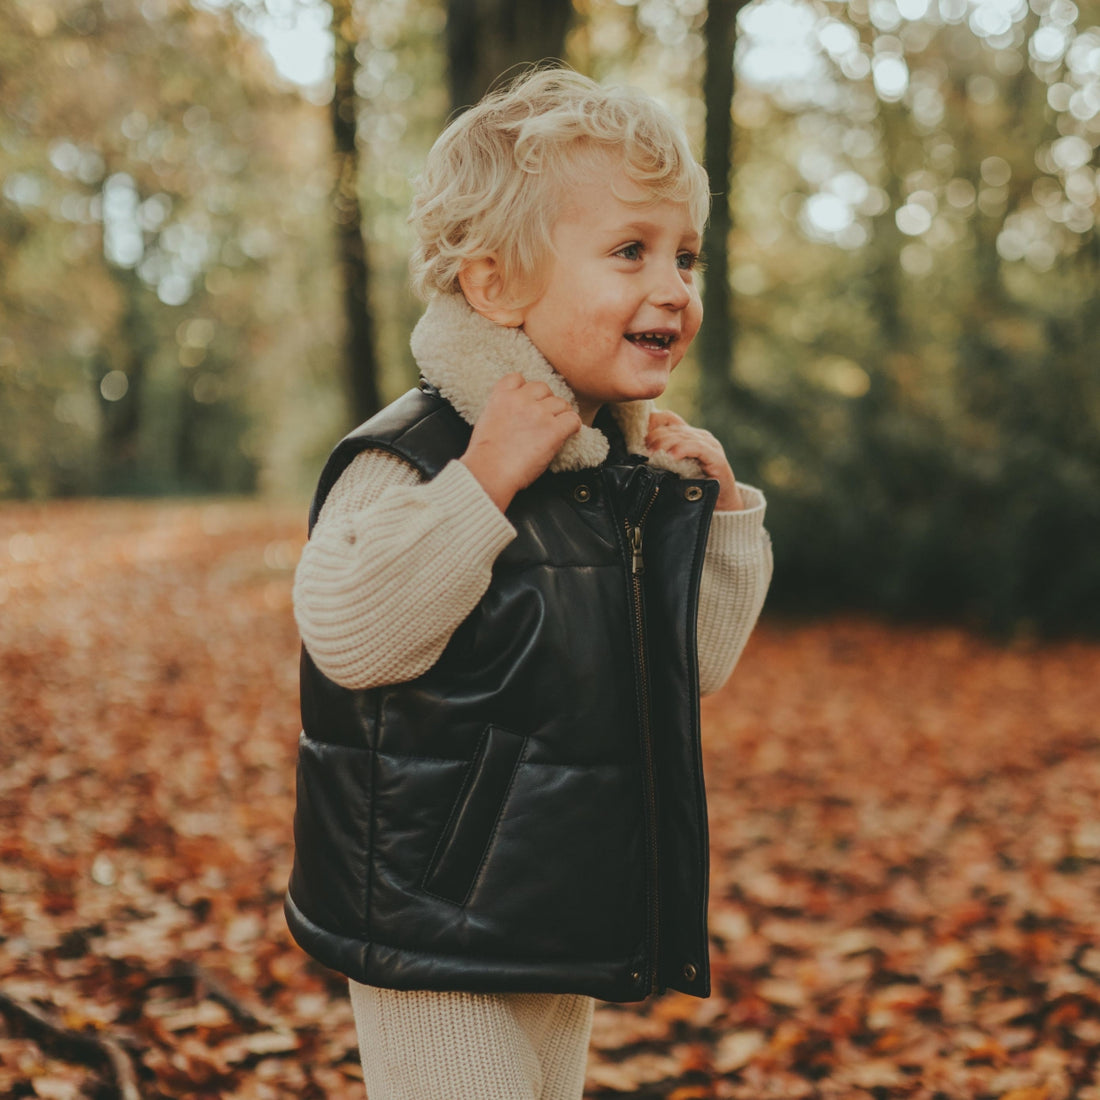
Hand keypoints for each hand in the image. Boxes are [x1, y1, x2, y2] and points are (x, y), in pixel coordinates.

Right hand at [460, 373, 581, 511]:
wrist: (489, 472)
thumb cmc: (485, 456)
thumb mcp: (486, 421)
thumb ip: (501, 410)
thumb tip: (513, 414)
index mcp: (501, 396)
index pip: (518, 378)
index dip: (525, 390)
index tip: (527, 402)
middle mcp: (521, 400)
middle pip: (543, 388)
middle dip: (545, 401)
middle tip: (544, 418)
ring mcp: (539, 413)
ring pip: (561, 402)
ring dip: (560, 414)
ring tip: (556, 428)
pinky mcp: (553, 430)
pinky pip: (573, 419)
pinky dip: (572, 426)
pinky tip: (567, 434)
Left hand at [645, 410, 744, 510]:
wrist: (722, 506)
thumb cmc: (694, 489)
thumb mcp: (673, 470)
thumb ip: (660, 458)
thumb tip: (636, 453)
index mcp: (688, 436)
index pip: (669, 419)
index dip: (652, 422)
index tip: (638, 435)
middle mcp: (700, 436)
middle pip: (673, 428)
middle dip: (654, 437)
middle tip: (643, 449)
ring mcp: (710, 445)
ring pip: (683, 436)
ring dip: (665, 443)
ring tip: (652, 452)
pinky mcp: (716, 457)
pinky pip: (698, 448)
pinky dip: (683, 449)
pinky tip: (672, 456)